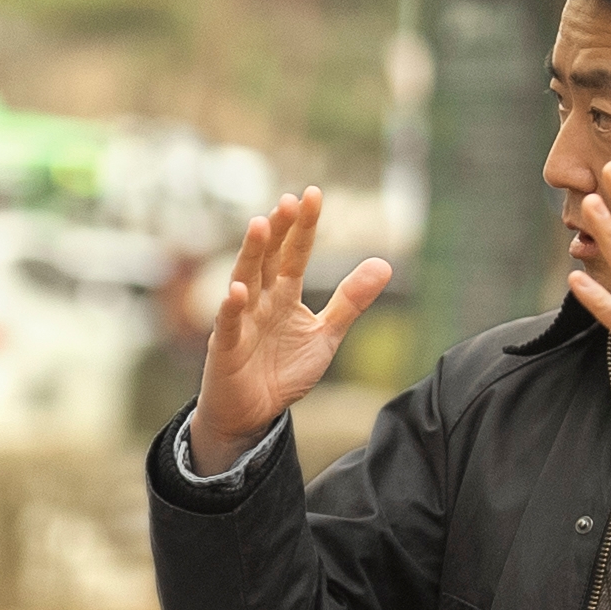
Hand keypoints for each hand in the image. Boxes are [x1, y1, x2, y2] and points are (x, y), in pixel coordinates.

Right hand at [192, 190, 393, 477]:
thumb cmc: (283, 371)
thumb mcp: (326, 336)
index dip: (303, 226)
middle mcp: (260, 300)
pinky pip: (229, 324)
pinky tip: (238, 291)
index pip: (294, 253)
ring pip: (245, 280)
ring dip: (252, 253)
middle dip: (277, 229)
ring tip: (260, 225)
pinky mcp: (225, 347)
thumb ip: (350, 301)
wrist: (253, 415)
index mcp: (284, 294)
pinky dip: (232, 308)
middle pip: (268, 258)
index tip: (312, 195)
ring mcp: (241, 321)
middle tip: (289, 201)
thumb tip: (385, 263)